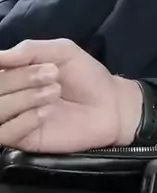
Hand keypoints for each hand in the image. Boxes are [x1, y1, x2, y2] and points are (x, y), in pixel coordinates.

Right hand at [0, 38, 142, 152]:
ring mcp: (15, 119)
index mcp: (15, 72)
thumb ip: (29, 50)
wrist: (110, 105)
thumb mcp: (61, 51)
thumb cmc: (86, 75)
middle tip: (53, 75)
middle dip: (20, 79)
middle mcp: (10, 95)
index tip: (28, 63)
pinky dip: (22, 121)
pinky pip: (5, 134)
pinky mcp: (24, 141)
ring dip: (23, 99)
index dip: (6, 67)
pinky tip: (44, 114)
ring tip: (53, 92)